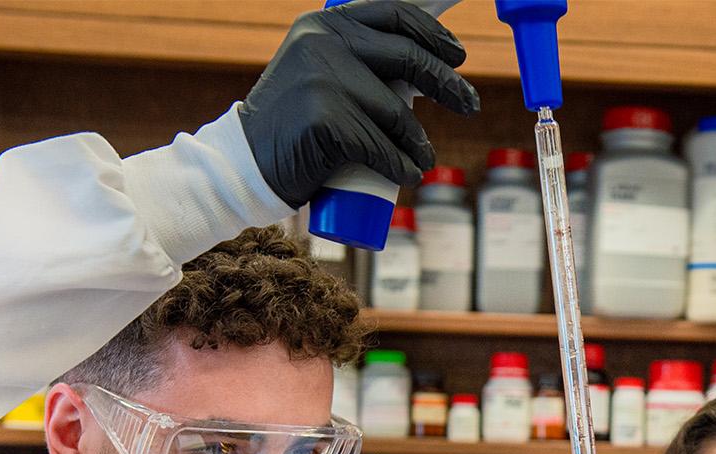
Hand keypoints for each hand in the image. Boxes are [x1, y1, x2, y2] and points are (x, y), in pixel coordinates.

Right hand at [239, 0, 480, 207]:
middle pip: (408, 59)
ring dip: (420, 142)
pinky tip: (408, 176)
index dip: (434, 35)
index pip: (395, 15)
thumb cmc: (292, 124)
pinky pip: (381, 146)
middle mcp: (323, 42)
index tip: (458, 57)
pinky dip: (401, 166)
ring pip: (397, 113)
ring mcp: (324, 79)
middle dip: (448, 84)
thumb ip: (354, 58)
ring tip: (424, 159)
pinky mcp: (327, 120)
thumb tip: (421, 66)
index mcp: (325, 23)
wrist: (245, 162)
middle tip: (470, 105)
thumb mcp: (317, 71)